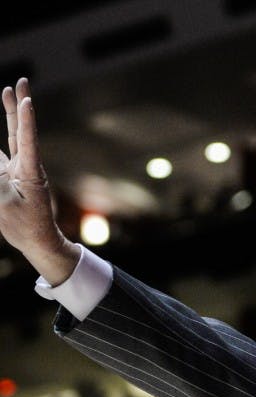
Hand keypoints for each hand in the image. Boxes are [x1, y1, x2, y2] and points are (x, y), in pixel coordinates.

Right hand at [0, 78, 78, 281]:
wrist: (37, 240)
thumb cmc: (26, 226)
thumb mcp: (5, 204)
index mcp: (30, 173)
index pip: (26, 141)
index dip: (26, 121)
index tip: (27, 100)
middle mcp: (26, 166)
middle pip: (20, 129)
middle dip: (19, 105)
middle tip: (22, 82)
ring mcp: (17, 168)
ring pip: (11, 135)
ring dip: (9, 112)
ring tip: (6, 90)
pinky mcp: (10, 174)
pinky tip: (2, 118)